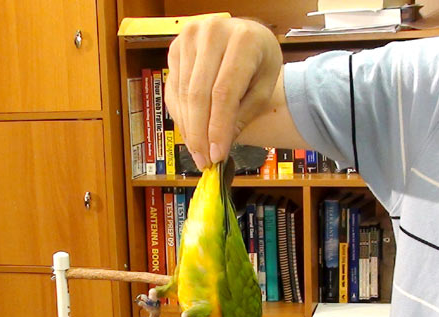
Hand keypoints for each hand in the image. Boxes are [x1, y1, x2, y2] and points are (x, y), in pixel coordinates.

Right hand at [165, 17, 282, 169]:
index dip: (218, 127)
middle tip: (205, 161)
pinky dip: (181, 116)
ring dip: (189, 129)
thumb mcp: (265, 85)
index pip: (224, 92)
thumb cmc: (260, 60)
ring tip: (199, 154)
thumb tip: (219, 146)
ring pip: (183, 94)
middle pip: (198, 94)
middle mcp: (211, 32)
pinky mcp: (174, 48)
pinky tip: (191, 135)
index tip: (217, 155)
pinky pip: (174, 90)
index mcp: (242, 39)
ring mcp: (188, 38)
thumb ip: (244, 113)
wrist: (247, 33)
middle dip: (201, 134)